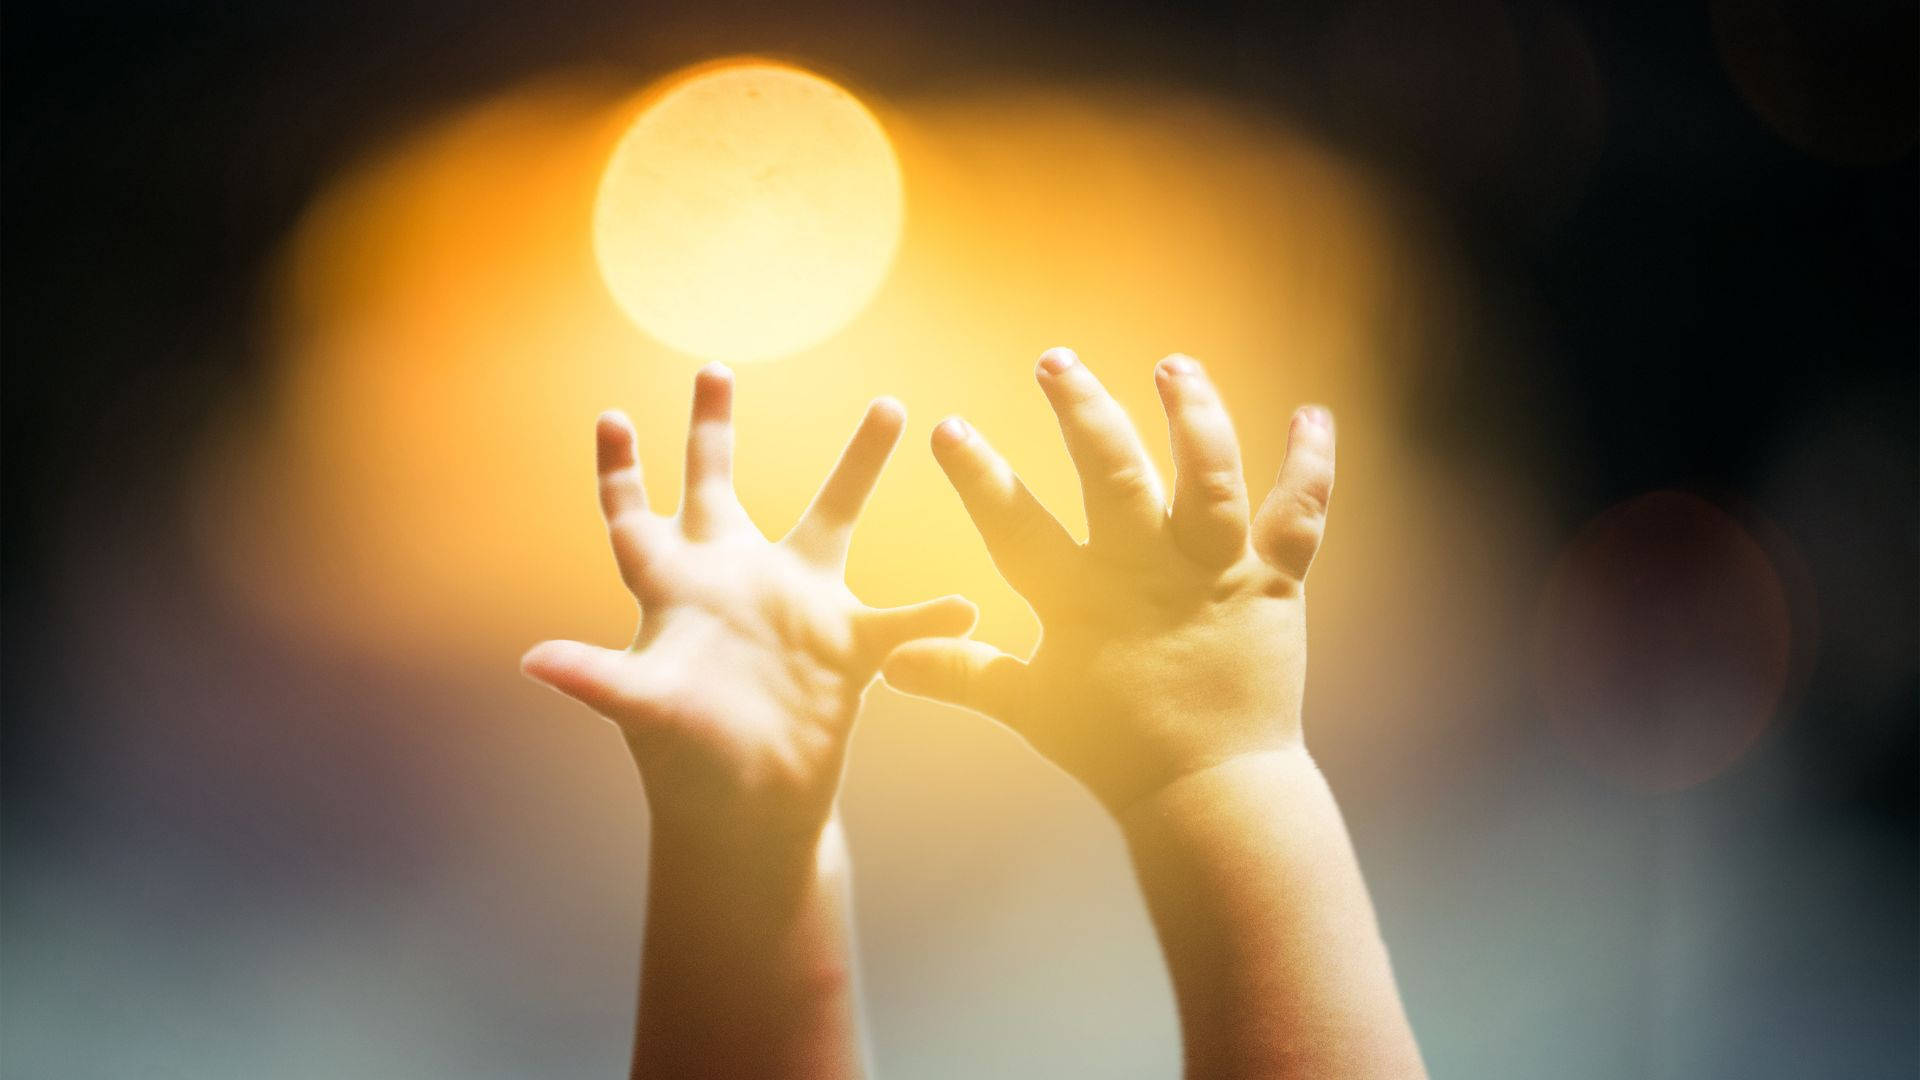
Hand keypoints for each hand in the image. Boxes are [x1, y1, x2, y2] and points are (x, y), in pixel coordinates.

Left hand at [523, 364, 975, 841]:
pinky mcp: (847, 646)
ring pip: (833, 516)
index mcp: (679, 593)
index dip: (620, 469)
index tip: (611, 414)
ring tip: (892, 404)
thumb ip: (601, 679)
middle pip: (717, 488)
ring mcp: (796, 608)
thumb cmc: (686, 765)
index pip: (637, 518)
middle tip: (714, 367)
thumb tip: (536, 661)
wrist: (749, 813)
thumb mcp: (644, 712)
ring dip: (860, 464)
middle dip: (712, 429)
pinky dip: (932, 613)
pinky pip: (900, 618)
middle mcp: (736, 584)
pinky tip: (966, 604)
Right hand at [882, 348, 1336, 813]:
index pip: (1015, 525)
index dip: (978, 476)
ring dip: (1193, 415)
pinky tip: (1310, 414)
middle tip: (1055, 362)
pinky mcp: (1272, 585)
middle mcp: (1148, 573)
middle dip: (1083, 411)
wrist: (1209, 794)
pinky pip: (1297, 515)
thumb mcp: (1029, 708)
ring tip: (1173, 366)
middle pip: (1114, 475)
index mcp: (1082, 599)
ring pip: (1208, 477)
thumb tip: (888, 662)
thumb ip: (962, 674)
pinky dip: (1309, 464)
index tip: (947, 426)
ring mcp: (1215, 574)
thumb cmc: (1114, 751)